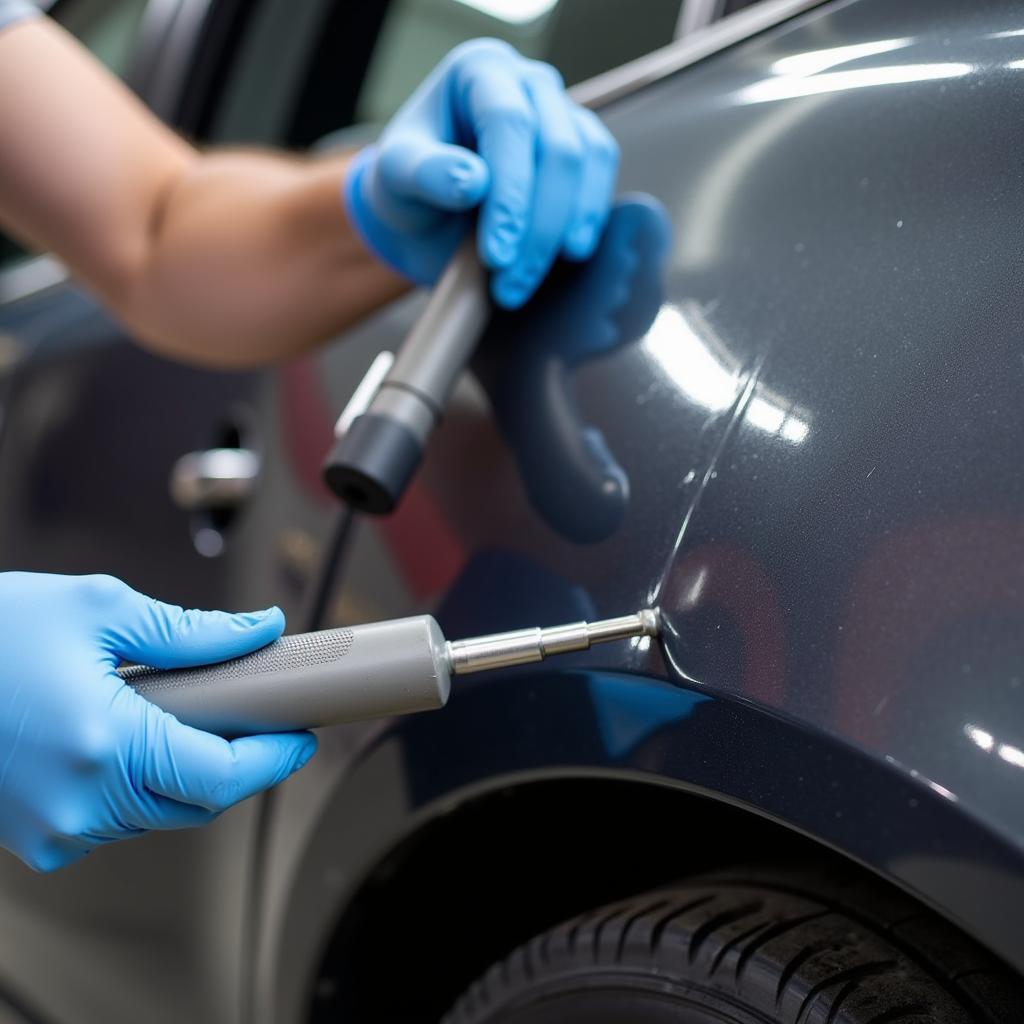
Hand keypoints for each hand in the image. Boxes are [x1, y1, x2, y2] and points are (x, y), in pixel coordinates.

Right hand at [0, 572, 315, 871]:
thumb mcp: (99, 610)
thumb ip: (191, 633)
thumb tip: (256, 631)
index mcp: (102, 748)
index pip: (222, 776)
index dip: (274, 758)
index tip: (300, 735)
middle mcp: (78, 805)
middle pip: (197, 800)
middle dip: (236, 760)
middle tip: (254, 714)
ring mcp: (52, 829)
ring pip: (159, 812)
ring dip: (188, 770)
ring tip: (186, 711)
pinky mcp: (34, 835)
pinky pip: (117, 817)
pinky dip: (144, 781)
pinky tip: (138, 734)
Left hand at [344, 38, 618, 307]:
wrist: (428, 211)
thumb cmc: (409, 186)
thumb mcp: (396, 178)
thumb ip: (428, 174)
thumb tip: (474, 181)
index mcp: (478, 71)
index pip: (508, 123)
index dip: (510, 194)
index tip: (497, 254)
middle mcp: (528, 83)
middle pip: (557, 148)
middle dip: (538, 228)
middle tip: (510, 286)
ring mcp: (563, 112)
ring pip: (587, 163)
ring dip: (564, 232)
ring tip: (528, 281)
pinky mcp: (584, 147)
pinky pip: (601, 176)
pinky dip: (587, 220)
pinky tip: (563, 257)